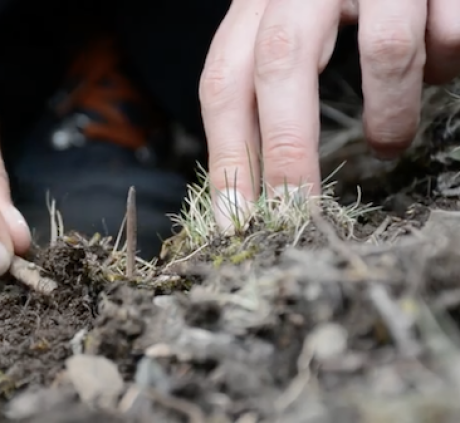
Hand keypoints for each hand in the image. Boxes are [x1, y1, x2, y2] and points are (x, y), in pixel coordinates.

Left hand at [199, 0, 459, 229]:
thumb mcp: (291, 28)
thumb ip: (271, 84)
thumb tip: (258, 172)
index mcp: (261, 1)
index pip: (224, 80)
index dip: (227, 154)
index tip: (236, 219)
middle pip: (281, 64)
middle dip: (288, 151)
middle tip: (299, 211)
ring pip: (386, 48)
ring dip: (391, 111)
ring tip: (389, 142)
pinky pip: (449, 29)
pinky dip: (448, 59)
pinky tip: (442, 65)